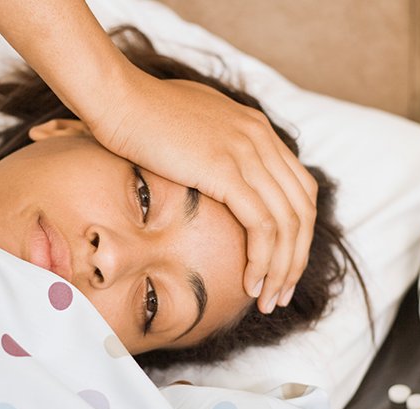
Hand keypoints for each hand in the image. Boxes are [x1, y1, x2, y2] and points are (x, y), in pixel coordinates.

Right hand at [88, 77, 317, 312]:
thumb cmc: (137, 115)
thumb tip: (206, 174)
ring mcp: (247, 151)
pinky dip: (262, 259)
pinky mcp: (227, 169)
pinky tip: (250, 282)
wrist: (116, 97)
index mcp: (256, 129)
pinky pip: (262, 225)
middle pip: (303, 209)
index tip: (281, 264)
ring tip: (268, 299)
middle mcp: (261, 138)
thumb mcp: (188, 129)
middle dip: (296, 258)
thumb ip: (209, 149)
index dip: (297, 233)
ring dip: (282, 268)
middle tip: (280, 292)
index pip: (299, 189)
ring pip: (288, 223)